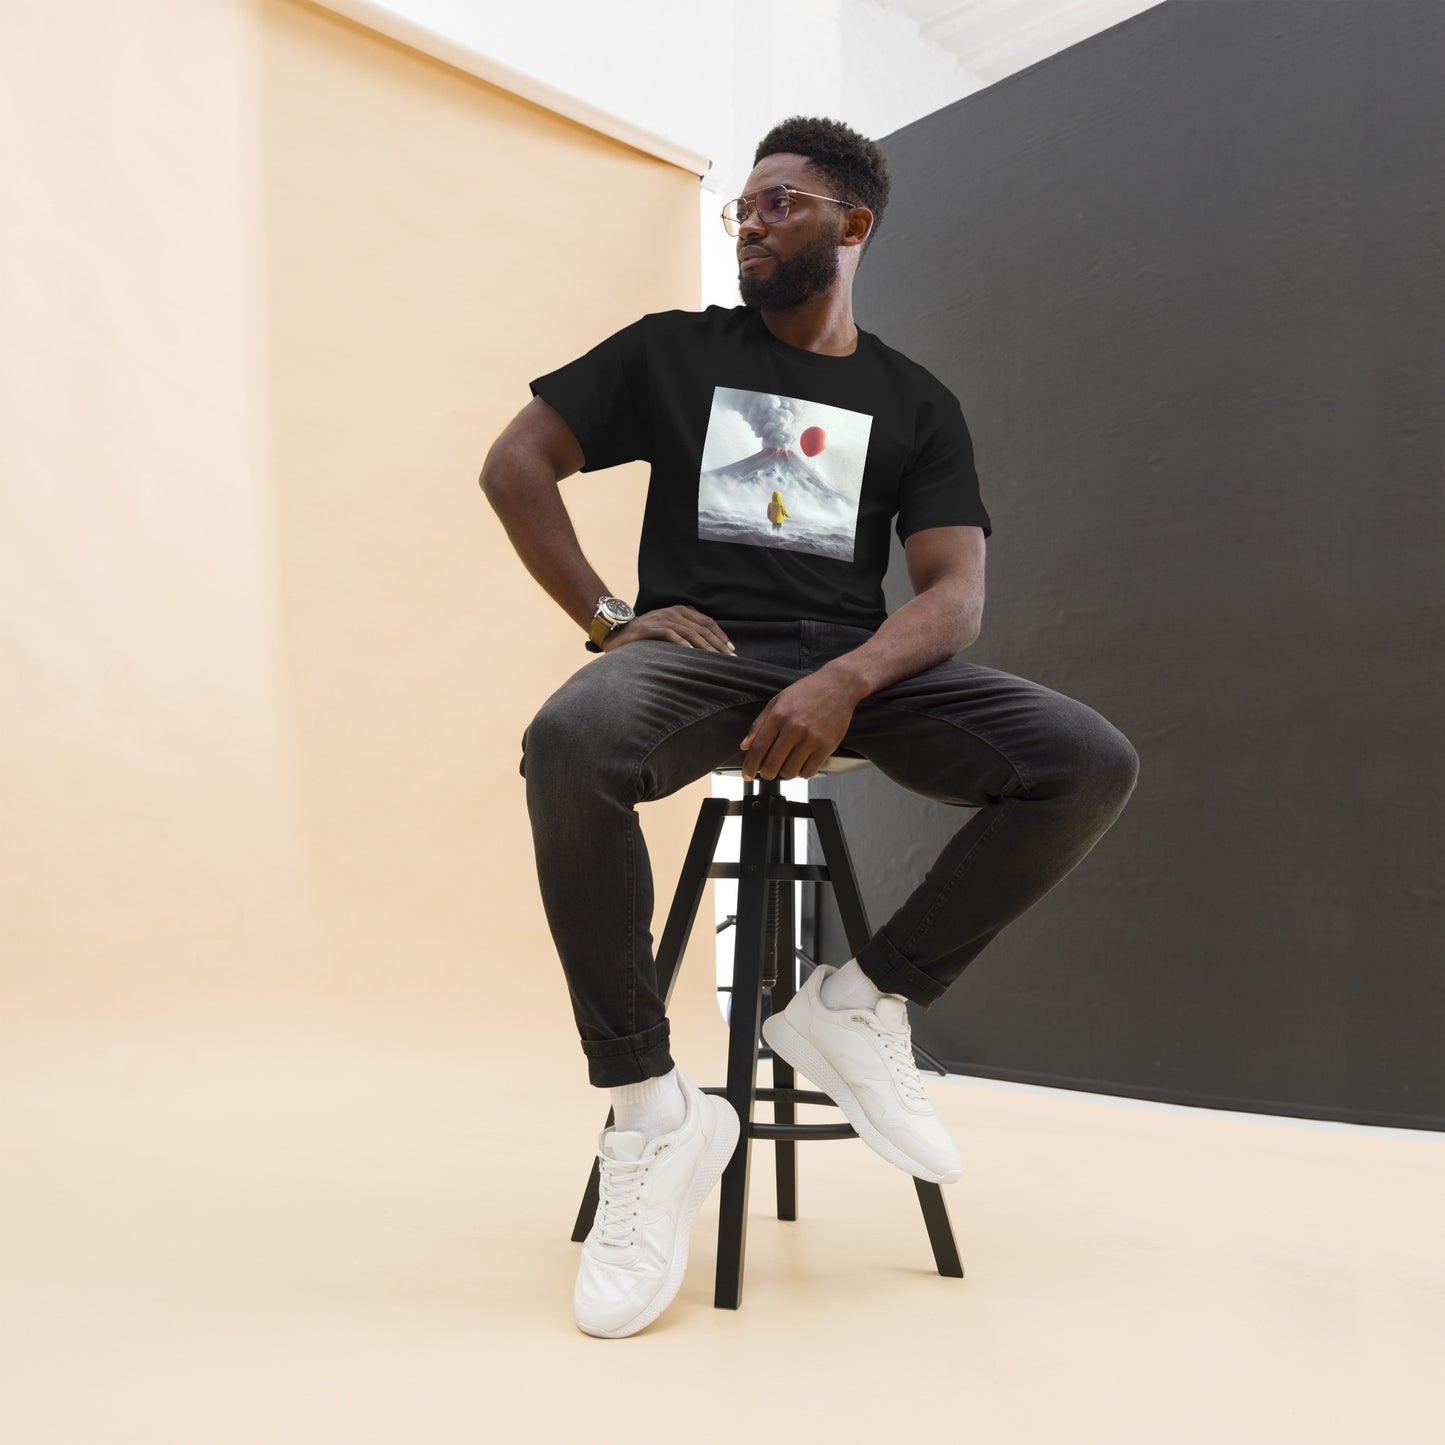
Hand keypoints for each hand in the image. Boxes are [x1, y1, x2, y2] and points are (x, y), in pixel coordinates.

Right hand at [602, 605, 734, 654]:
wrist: (617, 632)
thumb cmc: (646, 635)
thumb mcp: (668, 629)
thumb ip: (685, 632)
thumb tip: (709, 649)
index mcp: (680, 611)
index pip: (707, 622)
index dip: (721, 636)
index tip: (731, 650)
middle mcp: (673, 612)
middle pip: (701, 628)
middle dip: (717, 645)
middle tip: (729, 659)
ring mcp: (661, 619)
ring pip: (689, 632)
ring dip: (704, 647)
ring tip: (715, 659)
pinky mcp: (649, 628)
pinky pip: (670, 635)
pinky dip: (682, 644)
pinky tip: (691, 653)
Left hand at [739, 670, 860, 780]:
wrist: (838, 686)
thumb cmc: (808, 691)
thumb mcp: (778, 701)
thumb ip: (759, 724)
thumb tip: (745, 746)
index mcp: (779, 715)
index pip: (758, 748)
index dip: (750, 766)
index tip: (748, 774)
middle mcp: (794, 728)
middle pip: (772, 764)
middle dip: (766, 773)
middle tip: (767, 772)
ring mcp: (812, 738)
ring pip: (790, 771)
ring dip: (784, 773)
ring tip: (786, 764)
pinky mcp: (826, 746)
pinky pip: (809, 771)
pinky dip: (802, 772)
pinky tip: (801, 763)